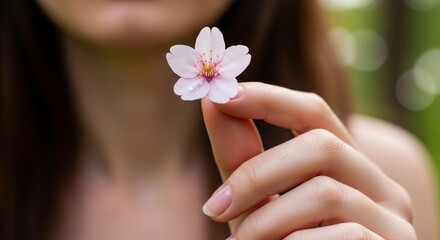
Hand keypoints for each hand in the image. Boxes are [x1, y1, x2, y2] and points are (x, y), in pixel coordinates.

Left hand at [201, 82, 414, 239]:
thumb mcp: (256, 201)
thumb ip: (240, 156)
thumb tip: (211, 100)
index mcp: (345, 164)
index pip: (314, 111)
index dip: (269, 98)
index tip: (223, 96)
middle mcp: (377, 182)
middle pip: (322, 145)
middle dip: (257, 174)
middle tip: (215, 207)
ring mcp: (392, 216)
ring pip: (325, 193)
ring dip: (266, 221)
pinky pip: (344, 235)